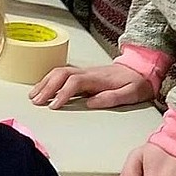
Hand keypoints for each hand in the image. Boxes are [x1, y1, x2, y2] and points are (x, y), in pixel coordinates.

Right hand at [29, 61, 154, 109]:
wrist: (141, 69)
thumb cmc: (136, 83)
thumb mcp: (130, 93)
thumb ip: (111, 98)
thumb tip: (90, 103)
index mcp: (98, 78)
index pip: (75, 82)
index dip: (62, 93)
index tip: (54, 106)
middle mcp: (88, 72)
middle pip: (62, 74)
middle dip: (47, 87)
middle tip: (37, 102)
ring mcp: (85, 71)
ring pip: (59, 72)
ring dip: (45, 83)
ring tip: (34, 96)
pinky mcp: (83, 73)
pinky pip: (62, 73)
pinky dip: (49, 80)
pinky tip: (43, 88)